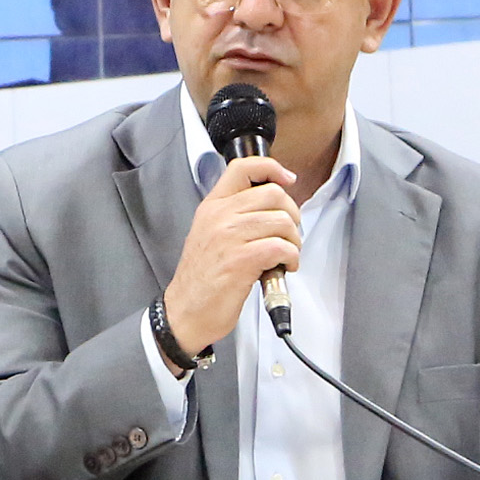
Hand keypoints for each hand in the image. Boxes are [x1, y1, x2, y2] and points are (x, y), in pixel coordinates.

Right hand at [162, 153, 300, 359]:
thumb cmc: (201, 278)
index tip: (287, 179)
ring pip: (282, 221)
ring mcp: (229, 237)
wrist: (186, 311)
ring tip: (286, 255)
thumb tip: (273, 208)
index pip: (243, 168)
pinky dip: (291, 258)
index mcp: (212, 207)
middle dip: (292, 214)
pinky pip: (281, 247)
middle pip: (273, 194)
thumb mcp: (209, 235)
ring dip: (294, 240)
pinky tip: (284, 267)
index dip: (272, 168)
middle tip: (289, 233)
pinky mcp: (241, 260)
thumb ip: (234, 216)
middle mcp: (219, 216)